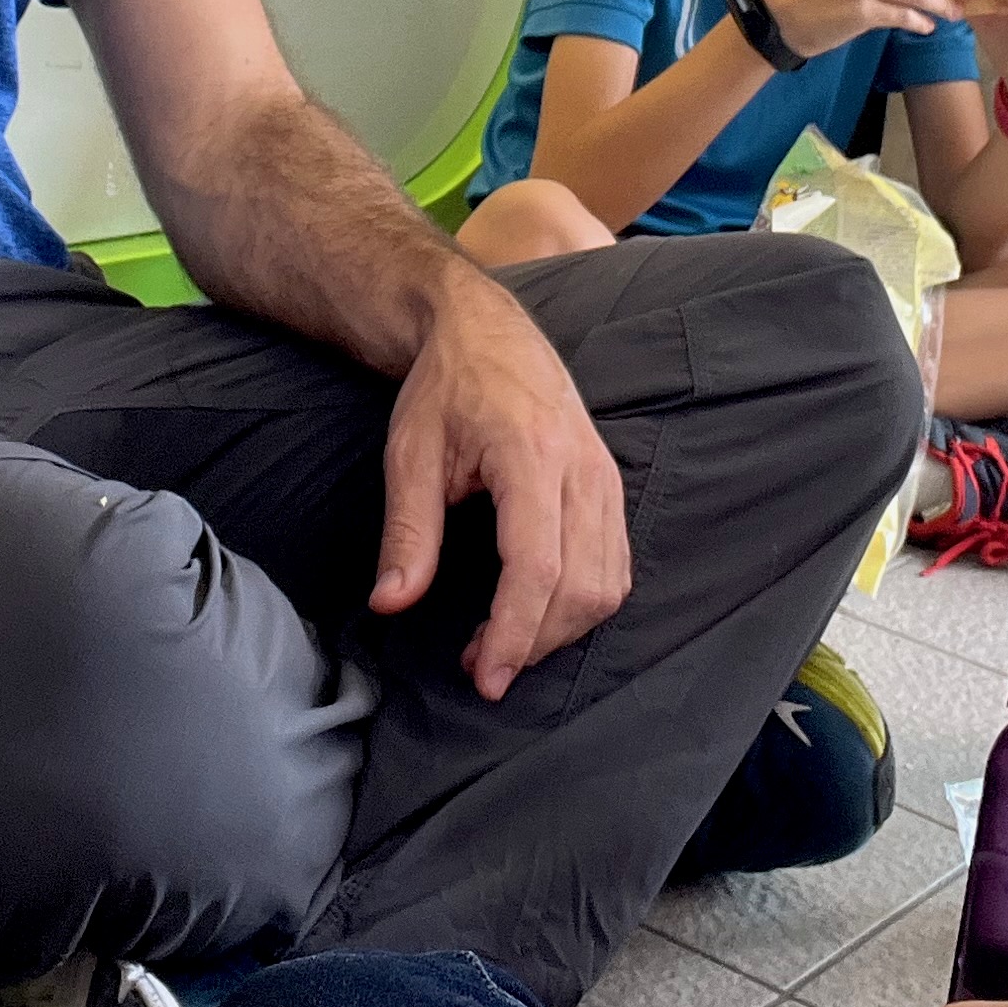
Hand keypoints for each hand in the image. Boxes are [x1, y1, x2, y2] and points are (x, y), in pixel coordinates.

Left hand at [374, 274, 628, 698]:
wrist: (487, 331)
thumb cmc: (445, 387)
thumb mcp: (410, 452)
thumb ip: (406, 532)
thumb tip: (390, 603)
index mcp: (530, 453)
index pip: (536, 564)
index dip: (515, 632)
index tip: (485, 676)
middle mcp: (581, 467)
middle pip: (581, 585)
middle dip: (535, 642)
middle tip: (481, 666)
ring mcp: (605, 475)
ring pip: (608, 582)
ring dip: (561, 630)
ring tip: (505, 642)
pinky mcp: (612, 485)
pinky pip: (616, 563)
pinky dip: (584, 603)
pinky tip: (539, 611)